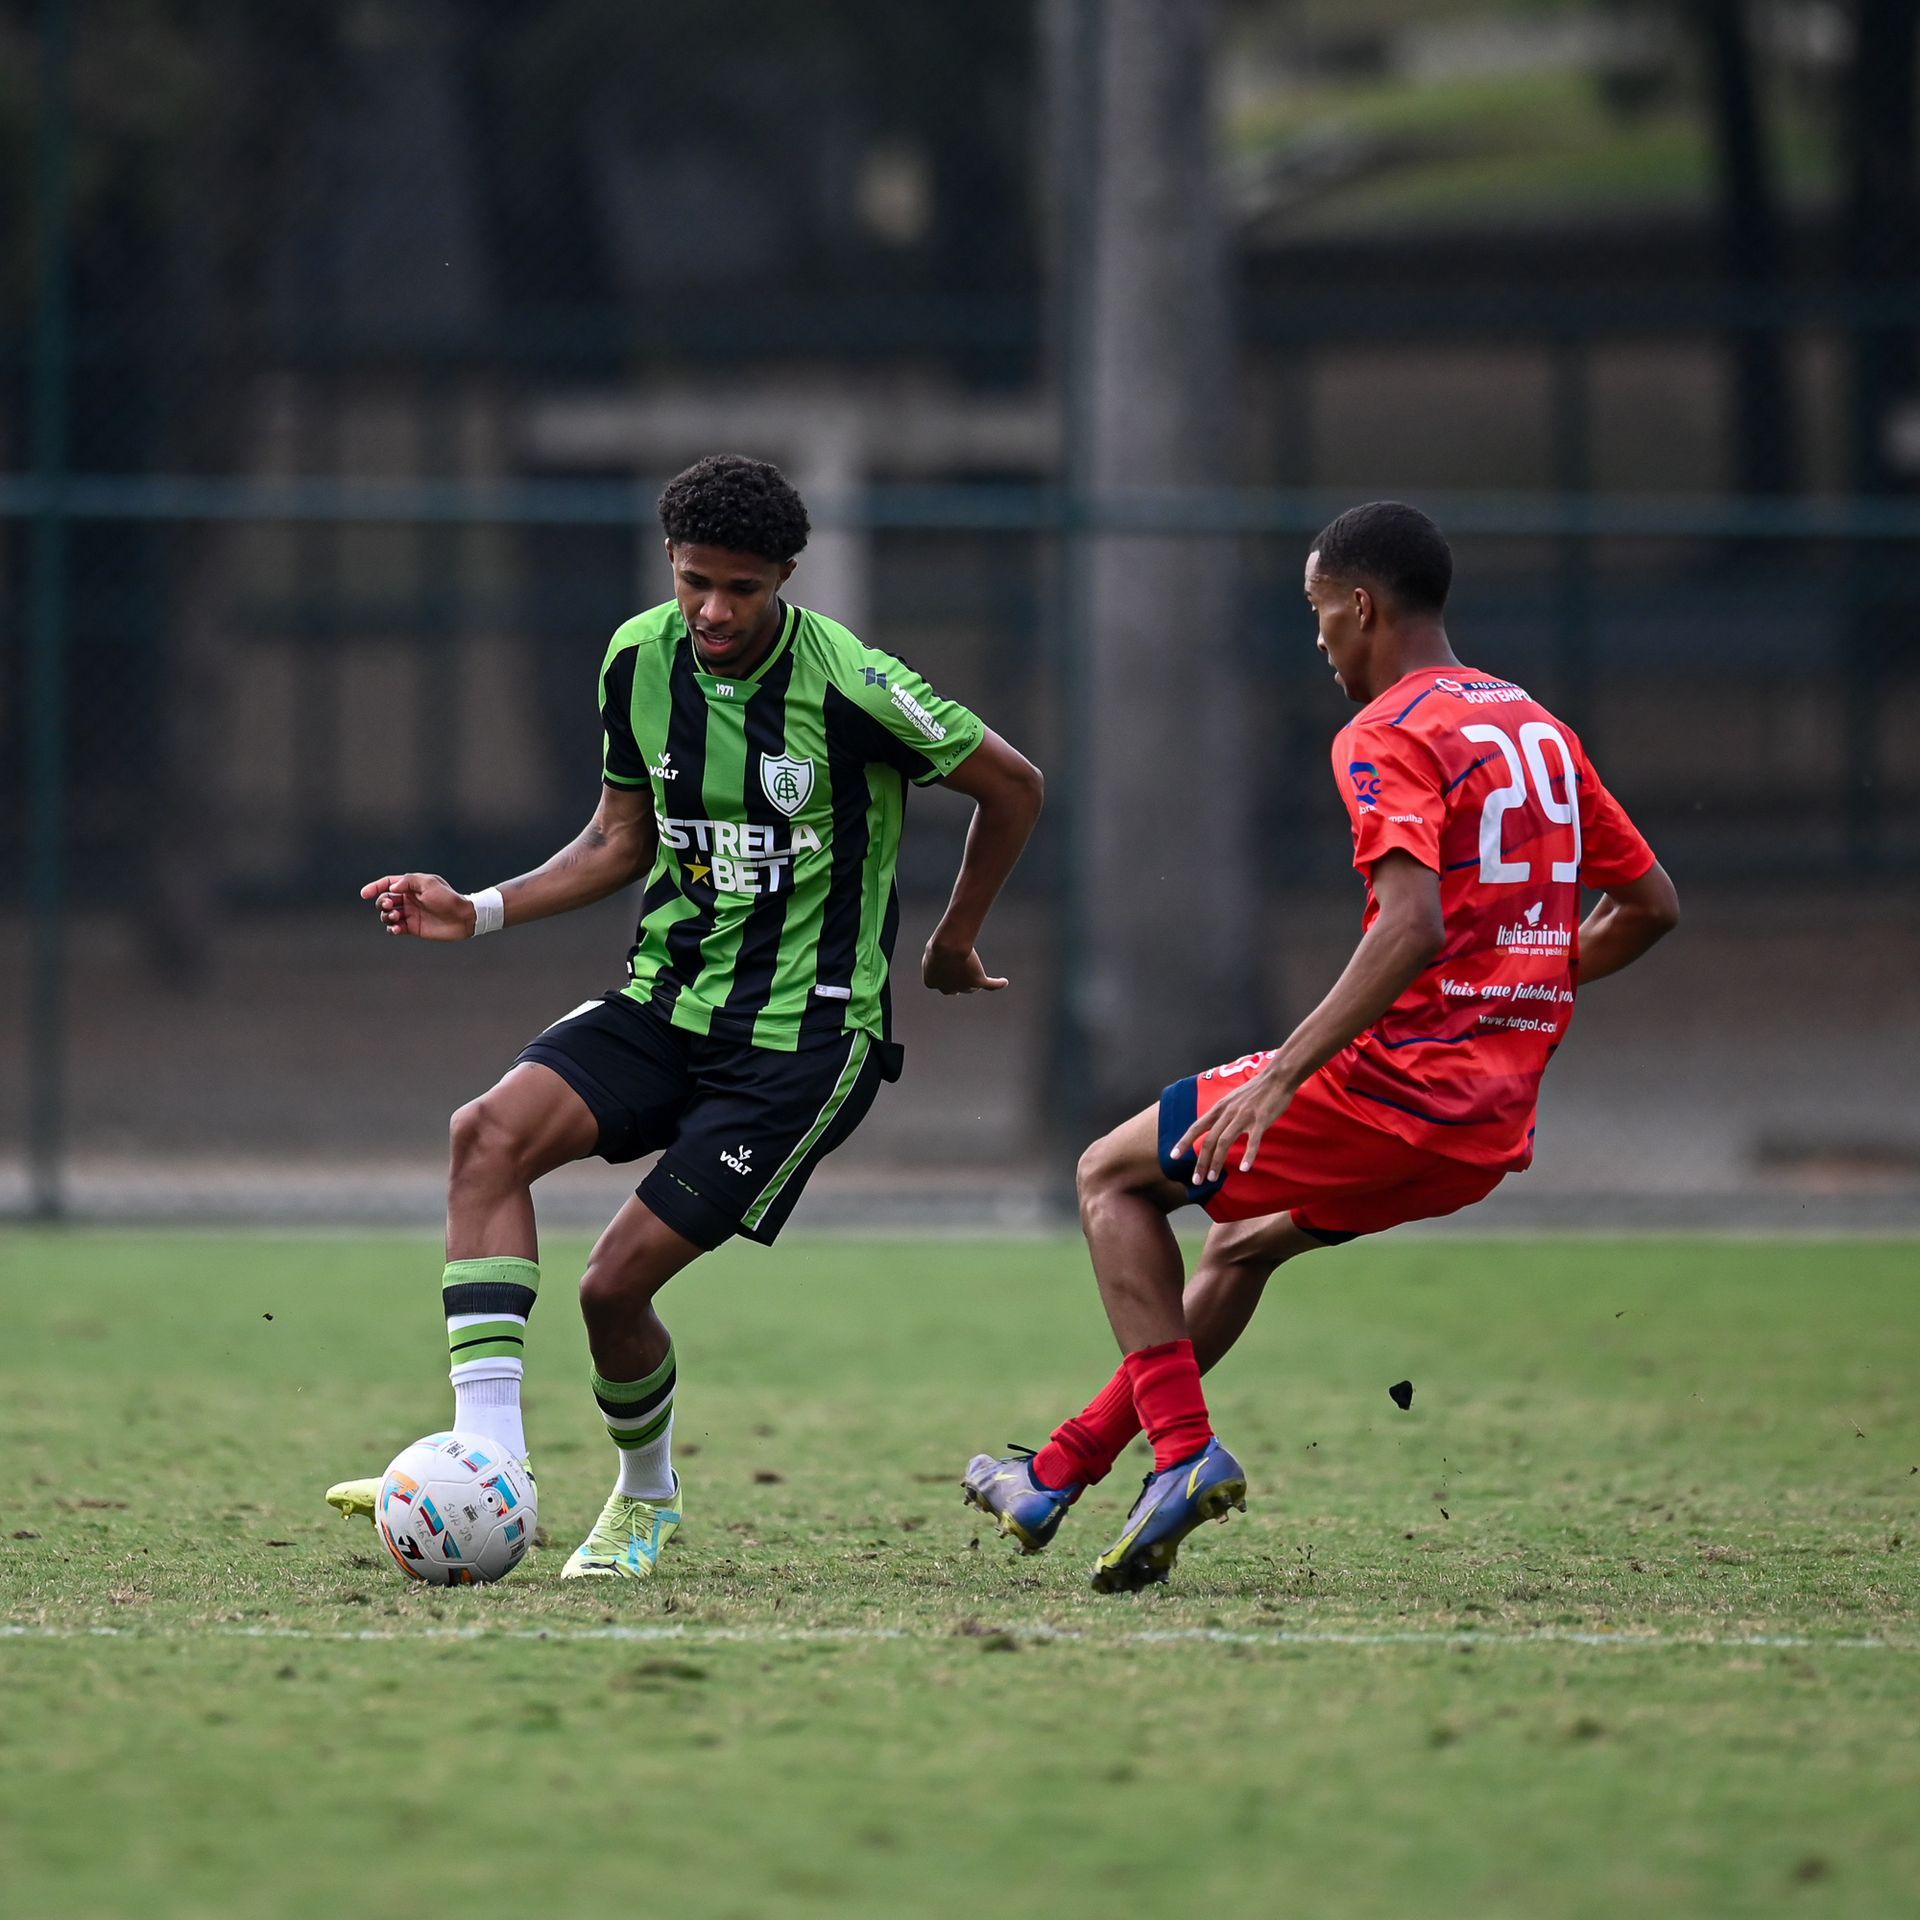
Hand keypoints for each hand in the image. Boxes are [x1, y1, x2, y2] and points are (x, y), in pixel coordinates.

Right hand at [360, 872, 474, 939]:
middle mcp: (408, 899)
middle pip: (384, 899)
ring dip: (386, 916)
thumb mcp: (429, 883)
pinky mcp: (412, 928)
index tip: (364, 894)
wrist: (463, 918)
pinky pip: (394, 928)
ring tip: (395, 917)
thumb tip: (392, 887)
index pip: (387, 884)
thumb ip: (409, 881)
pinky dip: (392, 928)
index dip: (374, 888)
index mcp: (411, 886)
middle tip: (391, 905)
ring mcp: (409, 914)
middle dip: (382, 902)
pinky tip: (397, 928)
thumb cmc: (448, 898)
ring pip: (387, 914)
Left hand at [921, 936, 1007, 993]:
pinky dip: (997, 985)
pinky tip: (1003, 982)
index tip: (948, 966)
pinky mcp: (977, 982)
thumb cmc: (938, 944)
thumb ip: (939, 956)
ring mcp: (963, 987)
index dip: (946, 974)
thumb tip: (947, 955)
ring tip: (976, 970)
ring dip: (974, 982)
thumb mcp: (934, 948)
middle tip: (961, 974)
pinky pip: (989, 985)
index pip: (940, 982)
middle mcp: (946, 989)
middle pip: (955, 988)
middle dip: (958, 983)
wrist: (948, 947)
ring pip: (971, 988)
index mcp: (931, 982)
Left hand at [1170, 1065, 1297, 1185]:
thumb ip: (1222, 1114)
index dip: (1184, 1142)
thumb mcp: (1231, 1100)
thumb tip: (1212, 1129)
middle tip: (1196, 1180)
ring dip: (1217, 1162)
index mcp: (1220, 1108)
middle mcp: (1228, 1113)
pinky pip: (1253, 1141)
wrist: (1277, 1078)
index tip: (1173, 1156)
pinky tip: (1244, 1168)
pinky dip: (1248, 1155)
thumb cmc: (1255, 1091)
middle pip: (1209, 1140)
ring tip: (1213, 1178)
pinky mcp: (1261, 1120)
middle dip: (1201, 1162)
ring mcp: (1244, 1116)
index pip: (1196, 1127)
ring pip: (1225, 1142)